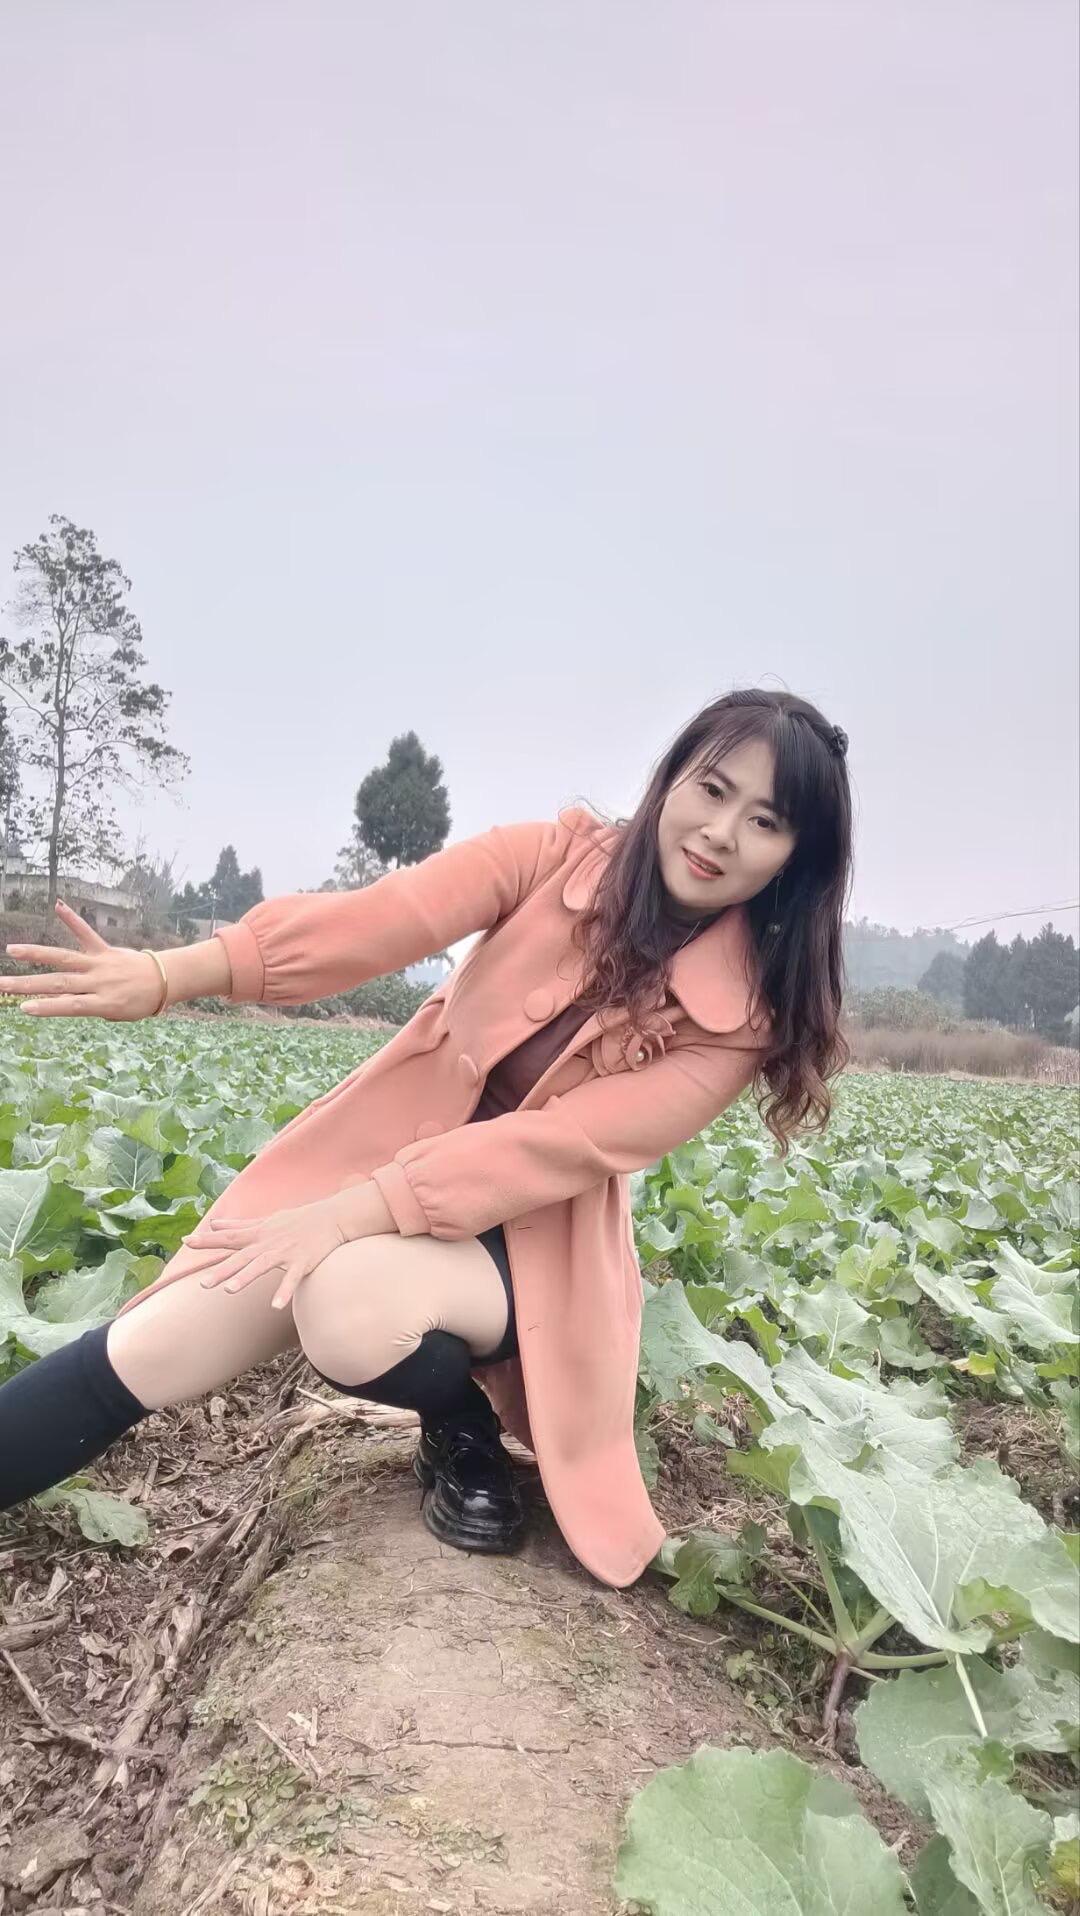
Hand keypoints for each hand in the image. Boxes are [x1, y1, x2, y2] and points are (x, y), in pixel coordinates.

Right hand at [3, 901, 165, 1019]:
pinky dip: (72, 919)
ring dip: (36, 953)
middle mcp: (98, 982)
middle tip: (2, 985)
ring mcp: (100, 964)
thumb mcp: (115, 1014)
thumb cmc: (138, 1003)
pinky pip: (86, 933)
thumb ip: (89, 1006)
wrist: (164, 980)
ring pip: (64, 958)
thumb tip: (61, 999)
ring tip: (12, 949)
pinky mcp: (104, 949)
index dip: (47, 1007)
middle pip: (58, 983)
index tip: (23, 1008)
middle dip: (28, 985)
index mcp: (102, 1003)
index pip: (69, 1006)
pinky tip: (58, 906)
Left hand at [184, 1197, 349, 1310]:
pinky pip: (292, 1278)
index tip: (186, 1240)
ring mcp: (285, 1252)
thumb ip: (238, 1225)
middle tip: (203, 1284)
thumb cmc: (298, 1219)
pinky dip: (284, 1291)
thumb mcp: (266, 1220)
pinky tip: (275, 1306)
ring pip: (262, 1265)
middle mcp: (268, 1242)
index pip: (229, 1237)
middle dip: (222, 1269)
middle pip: (241, 1256)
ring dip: (246, 1277)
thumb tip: (213, 1224)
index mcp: (258, 1233)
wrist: (332, 1217)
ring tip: (229, 1290)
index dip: (208, 1239)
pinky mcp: (302, 1261)